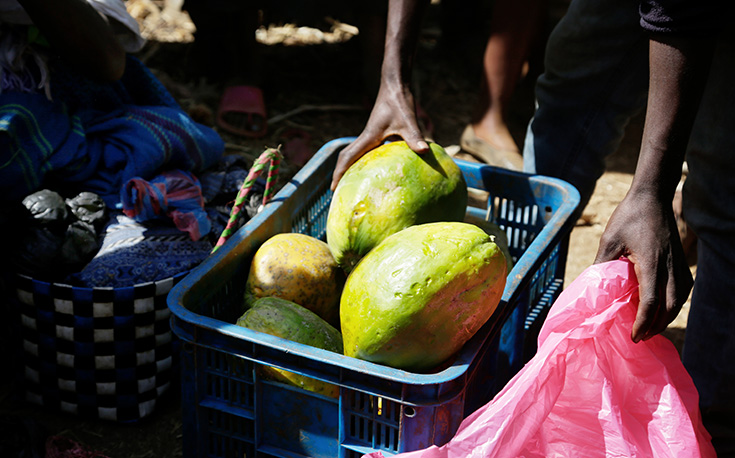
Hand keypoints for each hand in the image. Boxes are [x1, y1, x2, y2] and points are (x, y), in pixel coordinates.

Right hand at [330, 84, 429, 189]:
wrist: (396, 86)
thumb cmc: (399, 102)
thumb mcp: (407, 121)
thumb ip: (414, 137)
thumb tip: (424, 151)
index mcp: (369, 137)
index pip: (348, 157)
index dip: (339, 173)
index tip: (333, 188)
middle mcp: (366, 138)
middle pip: (346, 158)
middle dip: (340, 174)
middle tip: (337, 191)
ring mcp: (371, 135)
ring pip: (355, 154)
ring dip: (350, 168)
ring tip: (351, 184)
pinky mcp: (378, 133)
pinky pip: (366, 151)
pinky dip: (365, 162)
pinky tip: (374, 170)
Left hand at [594, 190, 692, 341]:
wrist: (653, 196)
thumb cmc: (628, 216)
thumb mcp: (609, 240)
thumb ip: (602, 265)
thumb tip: (591, 288)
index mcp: (651, 264)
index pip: (650, 302)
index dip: (642, 322)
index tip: (634, 336)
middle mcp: (669, 267)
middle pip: (669, 307)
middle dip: (655, 326)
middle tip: (640, 337)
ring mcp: (678, 264)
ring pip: (678, 300)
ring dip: (666, 317)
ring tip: (650, 328)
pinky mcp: (681, 261)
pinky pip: (682, 290)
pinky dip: (674, 304)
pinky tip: (663, 309)